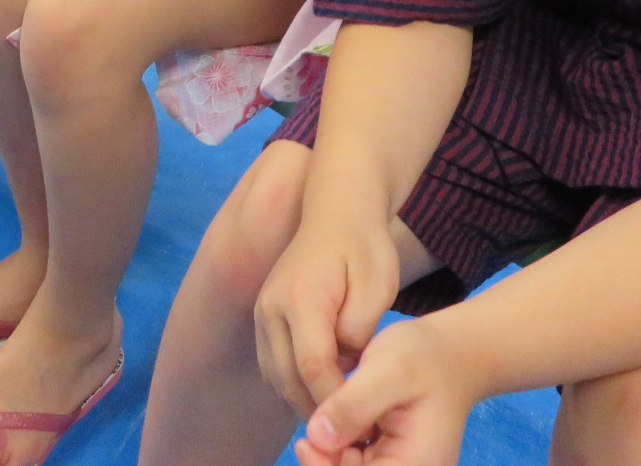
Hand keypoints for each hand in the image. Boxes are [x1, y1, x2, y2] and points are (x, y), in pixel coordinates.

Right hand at [256, 207, 403, 417]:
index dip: (336, 398)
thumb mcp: (377, 284)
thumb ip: (361, 327)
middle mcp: (271, 307)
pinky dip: (293, 385)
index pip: (313, 365)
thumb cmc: (363, 246)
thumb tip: (346, 361)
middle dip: (320, 409)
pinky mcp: (263, 318)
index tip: (362, 417)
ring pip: (276, 377)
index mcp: (301, 297)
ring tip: (339, 415)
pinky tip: (321, 391)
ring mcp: (262, 312)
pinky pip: (273, 365)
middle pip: (288, 378)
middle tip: (352, 429)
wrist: (336, 210)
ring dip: (304, 401)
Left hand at [293, 318, 477, 465]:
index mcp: (417, 464)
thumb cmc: (424, 358)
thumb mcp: (388, 370)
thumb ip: (353, 405)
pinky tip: (336, 422)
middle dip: (328, 462)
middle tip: (309, 436)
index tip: (307, 443)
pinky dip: (339, 447)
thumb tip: (317, 438)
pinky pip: (354, 462)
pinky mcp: (388, 459)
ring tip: (329, 420)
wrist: (449, 353)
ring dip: (332, 454)